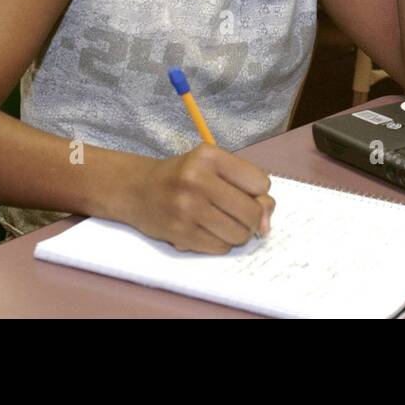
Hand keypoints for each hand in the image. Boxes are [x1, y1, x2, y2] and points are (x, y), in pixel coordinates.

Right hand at [122, 144, 274, 253]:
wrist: (137, 190)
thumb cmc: (183, 176)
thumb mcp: (213, 167)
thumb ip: (247, 188)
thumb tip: (267, 226)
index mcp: (210, 156)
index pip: (260, 183)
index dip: (257, 192)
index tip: (243, 192)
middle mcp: (197, 179)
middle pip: (252, 212)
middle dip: (251, 218)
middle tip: (237, 215)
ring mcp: (187, 208)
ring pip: (239, 233)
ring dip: (237, 233)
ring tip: (222, 223)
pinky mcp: (179, 232)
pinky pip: (219, 247)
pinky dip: (220, 243)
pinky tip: (207, 231)